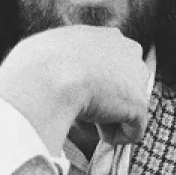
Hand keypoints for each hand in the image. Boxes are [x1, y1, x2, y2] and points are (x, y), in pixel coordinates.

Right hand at [0, 26, 151, 154]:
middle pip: (124, 86)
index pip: (113, 65)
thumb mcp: (47, 51)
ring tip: (84, 118)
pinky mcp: (139, 103)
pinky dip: (115, 137)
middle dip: (106, 102)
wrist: (45, 76)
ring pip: (127, 109)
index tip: (78, 94)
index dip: (97, 85)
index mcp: (107, 37)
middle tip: (80, 109)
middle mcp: (128, 50)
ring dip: (107, 119)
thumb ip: (62, 60)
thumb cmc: (36, 65)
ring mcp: (136, 77)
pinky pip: (133, 132)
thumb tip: (45, 74)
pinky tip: (95, 130)